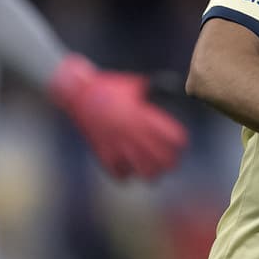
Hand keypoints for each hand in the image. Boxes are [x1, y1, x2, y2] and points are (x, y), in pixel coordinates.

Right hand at [48, 54, 188, 179]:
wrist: (77, 92)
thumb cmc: (108, 86)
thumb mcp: (135, 84)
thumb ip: (153, 87)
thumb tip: (172, 85)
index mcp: (143, 116)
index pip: (171, 137)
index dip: (179, 142)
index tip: (180, 144)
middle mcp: (133, 133)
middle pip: (161, 158)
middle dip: (169, 162)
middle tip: (171, 163)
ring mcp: (118, 144)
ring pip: (142, 170)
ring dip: (150, 173)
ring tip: (154, 173)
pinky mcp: (102, 152)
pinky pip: (118, 173)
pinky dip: (125, 175)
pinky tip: (128, 171)